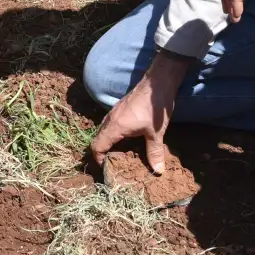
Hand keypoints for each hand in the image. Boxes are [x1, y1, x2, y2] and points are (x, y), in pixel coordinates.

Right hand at [90, 51, 191, 172]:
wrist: (158, 83)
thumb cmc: (154, 108)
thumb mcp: (156, 133)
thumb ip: (154, 152)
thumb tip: (158, 171)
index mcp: (115, 127)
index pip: (97, 146)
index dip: (98, 159)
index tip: (106, 168)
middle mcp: (110, 119)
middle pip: (98, 139)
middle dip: (102, 152)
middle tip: (113, 164)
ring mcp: (114, 112)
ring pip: (103, 130)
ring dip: (107, 142)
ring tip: (119, 153)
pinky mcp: (120, 108)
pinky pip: (110, 124)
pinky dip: (113, 134)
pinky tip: (126, 138)